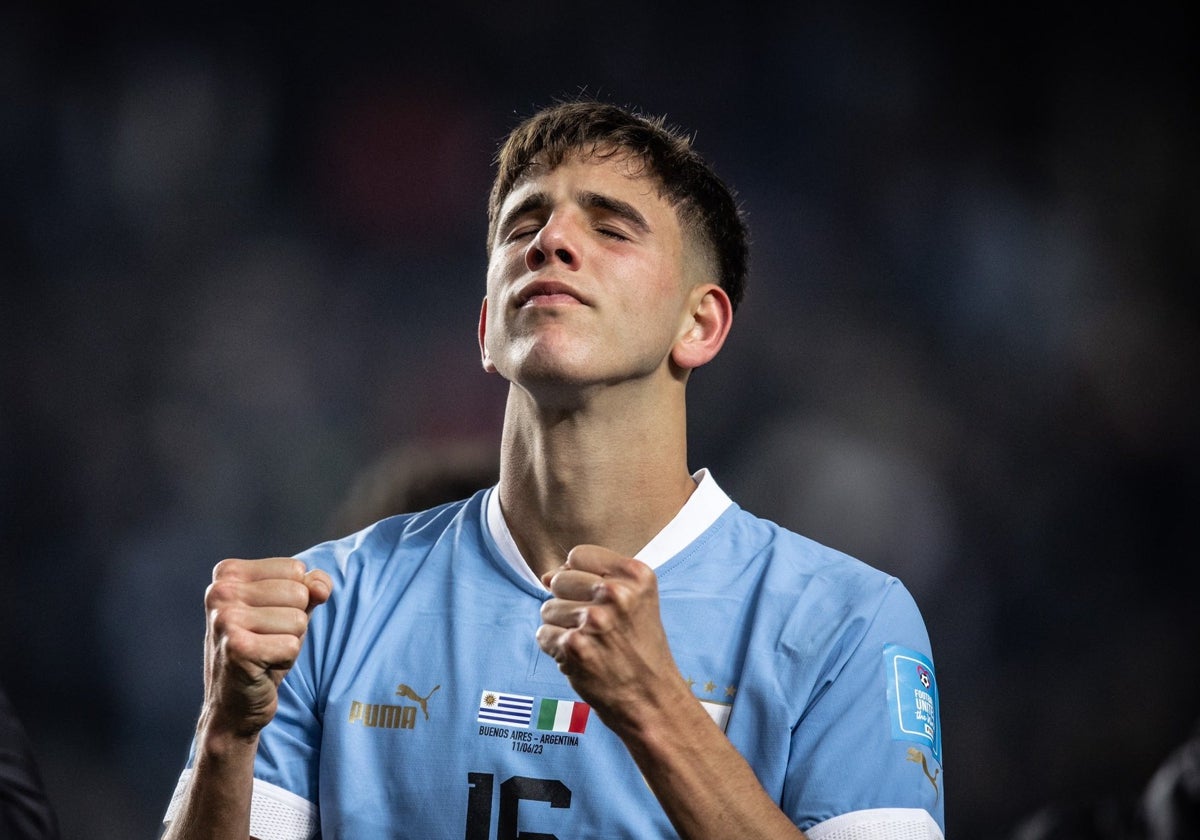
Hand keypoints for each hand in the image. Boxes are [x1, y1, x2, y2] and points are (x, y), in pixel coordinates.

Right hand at [201, 557, 331, 738]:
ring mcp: (225, 619)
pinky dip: (285, 660)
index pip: (296, 569)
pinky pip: (291, 646)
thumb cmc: (263, 649)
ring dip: (289, 642)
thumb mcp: (290, 609)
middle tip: (267, 640)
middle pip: (299, 593)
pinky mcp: (237, 648)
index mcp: (229, 572)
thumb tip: (321, 587)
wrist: (233, 705)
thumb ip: (311, 587)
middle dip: (293, 622)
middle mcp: (220, 591)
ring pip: (298, 620)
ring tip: (264, 653)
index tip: (267, 619)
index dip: (294, 599)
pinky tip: (261, 668)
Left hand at [537, 545, 681, 728]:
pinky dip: (556, 650)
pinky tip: (582, 660)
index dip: (577, 576)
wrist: (652, 700)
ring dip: (562, 628)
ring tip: (590, 645)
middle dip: (567, 602)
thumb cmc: (641, 650)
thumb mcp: (637, 601)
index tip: (591, 598)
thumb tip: (546, 576)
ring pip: (548, 608)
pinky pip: (544, 635)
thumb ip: (597, 579)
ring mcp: (594, 619)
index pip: (578, 555)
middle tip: (594, 628)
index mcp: (636, 575)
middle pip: (559, 579)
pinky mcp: (574, 646)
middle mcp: (616, 593)